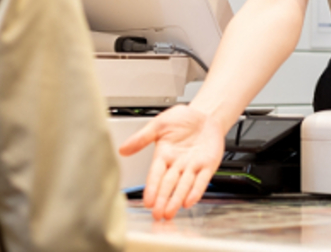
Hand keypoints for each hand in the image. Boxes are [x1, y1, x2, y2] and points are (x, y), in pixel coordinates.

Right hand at [117, 104, 225, 220]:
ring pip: (183, 186)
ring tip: (170, 212)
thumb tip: (122, 149)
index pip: (156, 174)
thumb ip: (142, 137)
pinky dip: (196, 191)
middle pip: (168, 184)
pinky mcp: (207, 165)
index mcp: (164, 155)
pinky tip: (189, 201)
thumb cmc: (182, 119)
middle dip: (162, 200)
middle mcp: (177, 164)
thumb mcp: (159, 124)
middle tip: (157, 214)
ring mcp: (192, 166)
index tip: (147, 201)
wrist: (205, 115)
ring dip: (176, 200)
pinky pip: (202, 180)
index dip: (152, 188)